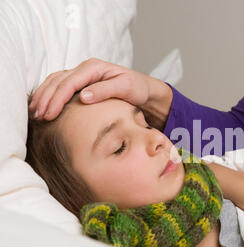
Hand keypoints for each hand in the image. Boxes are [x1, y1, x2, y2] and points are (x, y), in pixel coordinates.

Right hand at [29, 58, 172, 129]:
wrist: (143, 89)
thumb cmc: (137, 88)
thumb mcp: (125, 88)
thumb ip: (105, 91)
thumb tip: (83, 97)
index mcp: (94, 67)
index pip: (69, 82)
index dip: (57, 99)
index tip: (49, 114)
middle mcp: (85, 68)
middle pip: (58, 81)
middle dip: (46, 99)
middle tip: (38, 117)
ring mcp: (82, 74)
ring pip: (55, 82)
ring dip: (43, 97)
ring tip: (35, 113)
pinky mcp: (81, 81)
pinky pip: (60, 85)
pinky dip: (49, 94)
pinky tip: (43, 106)